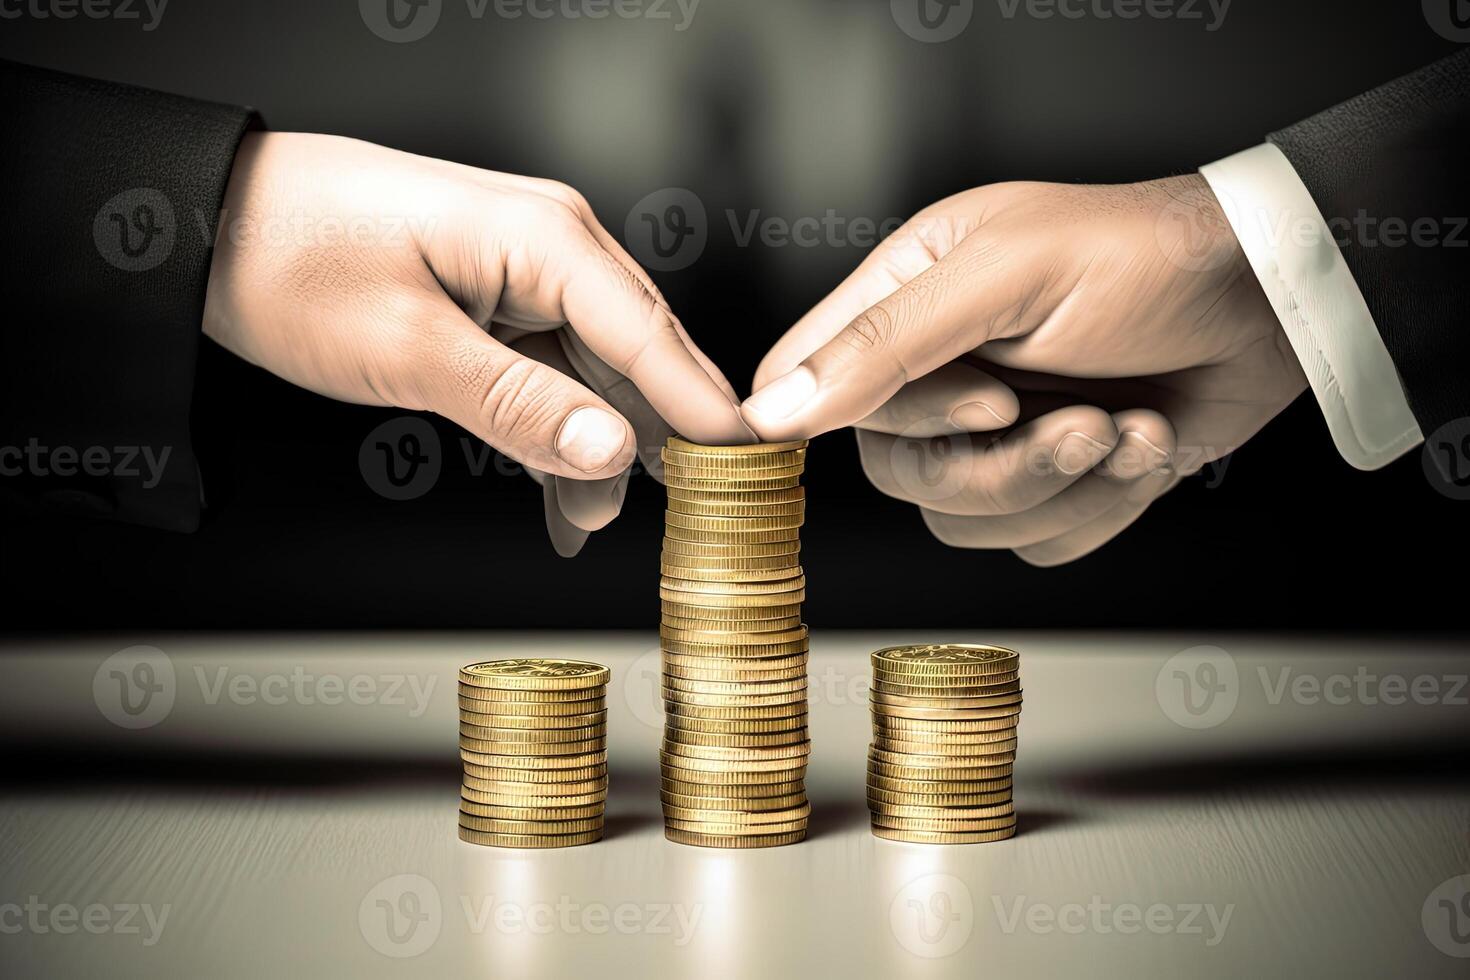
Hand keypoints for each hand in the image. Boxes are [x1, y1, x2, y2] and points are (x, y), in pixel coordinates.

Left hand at [204, 132, 750, 554]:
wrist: (208, 222)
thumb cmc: (291, 259)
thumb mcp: (407, 349)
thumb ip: (520, 406)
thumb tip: (614, 452)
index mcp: (546, 238)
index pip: (655, 338)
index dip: (706, 413)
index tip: (754, 469)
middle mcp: (551, 246)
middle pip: (636, 361)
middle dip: (650, 446)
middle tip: (678, 524)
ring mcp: (523, 272)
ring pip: (595, 377)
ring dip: (593, 452)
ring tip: (584, 524)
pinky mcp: (495, 298)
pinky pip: (551, 372)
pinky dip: (554, 433)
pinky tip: (559, 493)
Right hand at [743, 176, 1307, 564]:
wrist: (1276, 304)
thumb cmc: (1148, 259)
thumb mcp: (1006, 279)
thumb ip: (884, 345)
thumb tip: (771, 414)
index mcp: (906, 296)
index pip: (808, 379)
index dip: (854, 417)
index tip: (975, 412)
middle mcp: (938, 369)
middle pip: (897, 474)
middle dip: (1000, 468)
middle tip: (1077, 422)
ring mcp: (994, 432)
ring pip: (966, 521)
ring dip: (1063, 486)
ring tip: (1127, 422)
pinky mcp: (1053, 481)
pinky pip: (1036, 542)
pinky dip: (1100, 507)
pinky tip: (1144, 441)